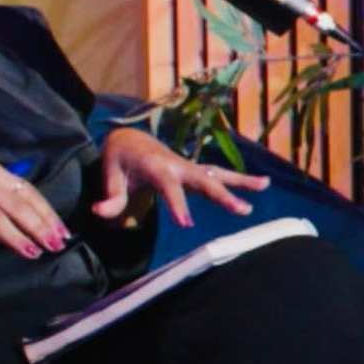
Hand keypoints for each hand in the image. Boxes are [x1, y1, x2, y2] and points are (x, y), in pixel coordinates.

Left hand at [92, 125, 269, 229]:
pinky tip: (262, 185)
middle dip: (223, 195)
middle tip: (243, 210)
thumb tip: (99, 212)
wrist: (130, 139)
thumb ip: (110, 197)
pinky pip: (220, 176)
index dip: (177, 204)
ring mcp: (189, 167)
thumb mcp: (110, 175)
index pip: (169, 187)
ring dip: (241, 181)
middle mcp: (178, 164)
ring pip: (218, 174)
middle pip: (204, 180)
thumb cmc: (119, 159)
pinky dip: (241, 179)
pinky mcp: (195, 171)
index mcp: (156, 166)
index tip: (186, 224)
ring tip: (265, 186)